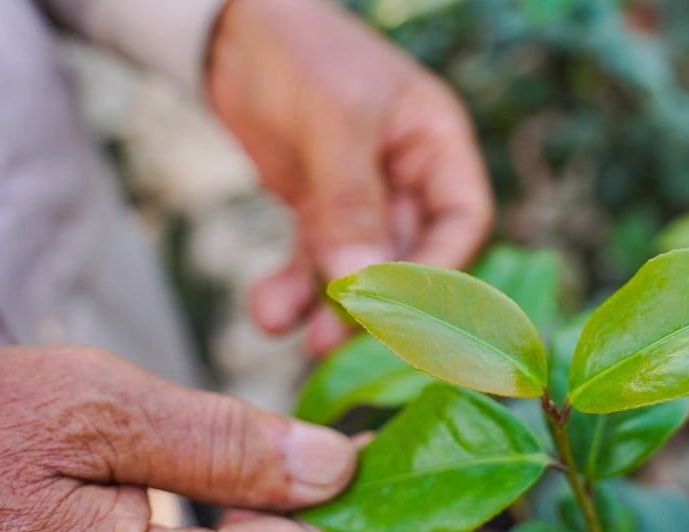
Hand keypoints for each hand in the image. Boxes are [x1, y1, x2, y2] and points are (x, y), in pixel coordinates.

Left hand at [206, 0, 492, 354]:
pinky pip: (313, 261)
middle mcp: (407, 176)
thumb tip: (362, 281)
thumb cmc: (300, 54)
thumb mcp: (331, 121)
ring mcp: (360, 198)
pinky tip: (270, 312)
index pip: (461, 221)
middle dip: (377, 300)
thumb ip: (349, 203)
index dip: (439, 271)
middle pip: (410, 256)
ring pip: (358, 268)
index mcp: (434, 143)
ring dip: (332, 306)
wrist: (227, 33)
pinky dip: (294, 289)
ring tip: (305, 339)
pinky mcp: (317, 211)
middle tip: (344, 338)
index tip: (401, 310)